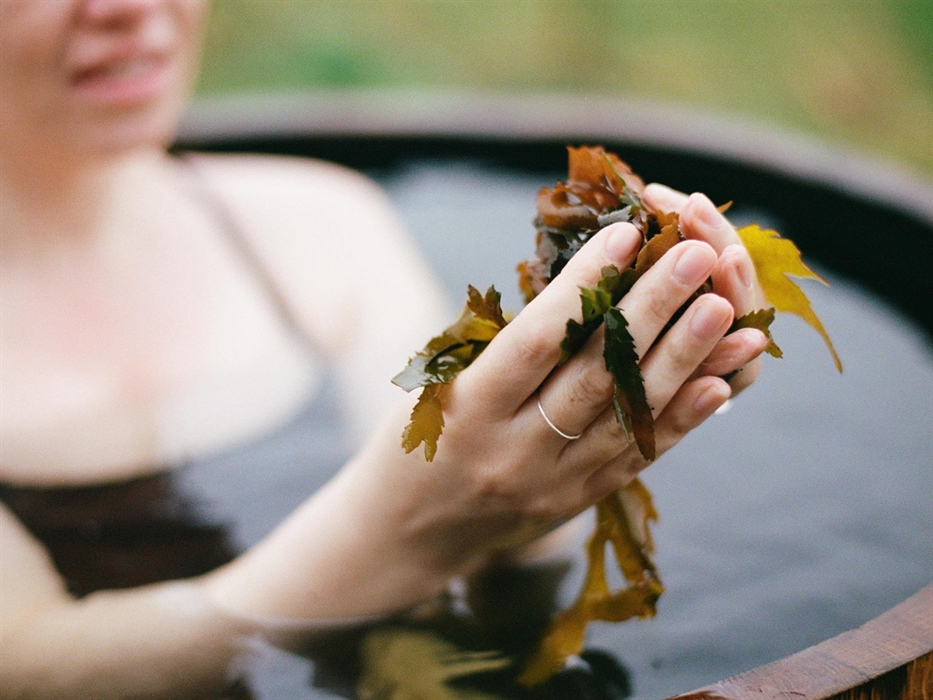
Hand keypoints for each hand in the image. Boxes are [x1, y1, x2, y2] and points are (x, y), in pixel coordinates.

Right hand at [205, 209, 768, 621]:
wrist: (407, 533)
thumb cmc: (415, 441)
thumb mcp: (441, 384)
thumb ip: (511, 345)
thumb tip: (592, 285)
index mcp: (470, 409)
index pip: (540, 338)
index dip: (587, 284)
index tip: (628, 234)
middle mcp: (516, 451)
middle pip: (596, 373)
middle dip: (652, 310)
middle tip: (697, 256)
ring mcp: (554, 482)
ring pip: (629, 415)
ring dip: (683, 359)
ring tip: (725, 308)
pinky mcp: (580, 500)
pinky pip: (639, 455)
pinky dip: (684, 418)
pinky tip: (722, 382)